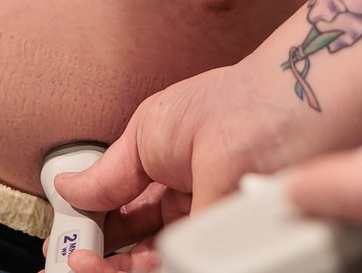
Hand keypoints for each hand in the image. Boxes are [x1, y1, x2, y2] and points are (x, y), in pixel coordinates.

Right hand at [59, 62, 308, 268]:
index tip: (67, 247)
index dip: (89, 238)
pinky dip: (157, 269)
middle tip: (77, 262)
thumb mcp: (151, 131)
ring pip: (157, 267)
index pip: (118, 225)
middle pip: (133, 257)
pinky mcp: (229, 254)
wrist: (295, 109)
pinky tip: (138, 263)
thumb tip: (67, 188)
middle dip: (98, 263)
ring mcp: (209, 239)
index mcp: (167, 185)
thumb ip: (110, 172)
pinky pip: (195, 268)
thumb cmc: (233, 105)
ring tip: (96, 261)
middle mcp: (188, 216)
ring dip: (119, 270)